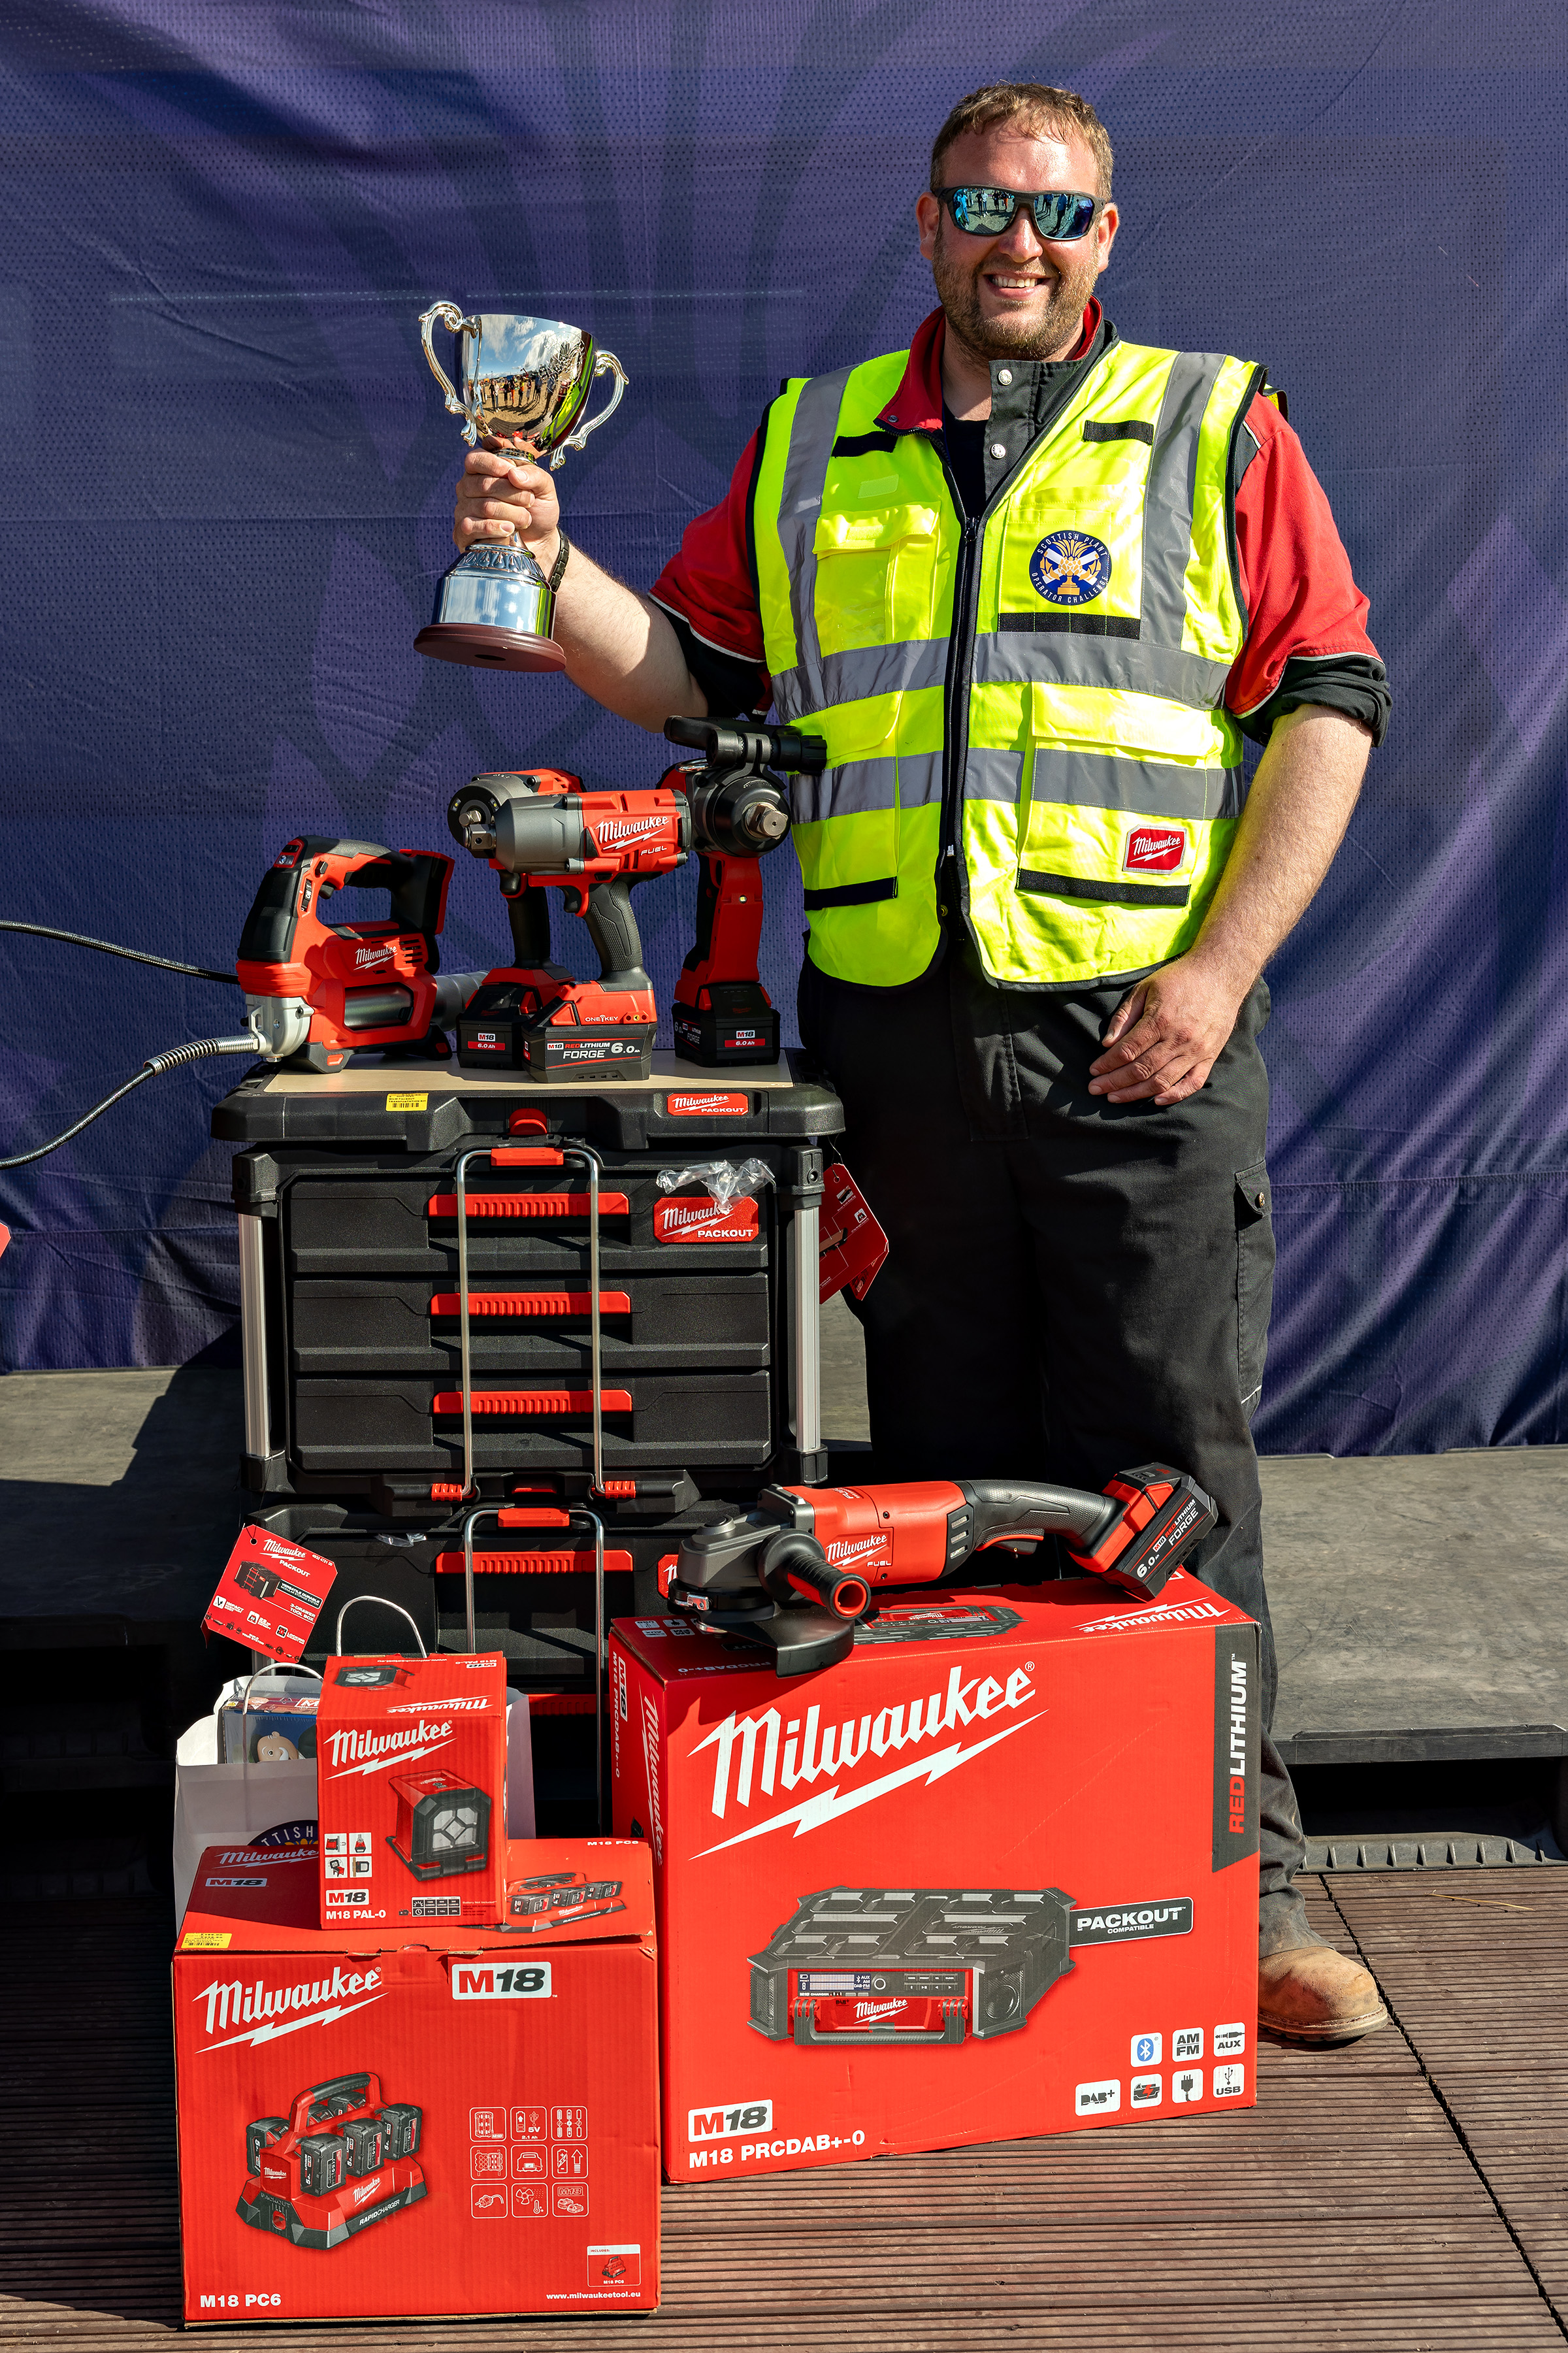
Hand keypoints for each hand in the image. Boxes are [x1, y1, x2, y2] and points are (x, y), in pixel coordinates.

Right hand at [452, 448, 559, 559]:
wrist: (538, 540)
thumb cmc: (536, 508)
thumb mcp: (543, 487)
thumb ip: (533, 474)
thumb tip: (513, 474)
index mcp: (483, 469)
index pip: (476, 459)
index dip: (494, 465)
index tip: (513, 473)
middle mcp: (468, 487)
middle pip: (483, 484)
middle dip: (512, 493)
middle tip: (529, 501)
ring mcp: (463, 509)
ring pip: (485, 507)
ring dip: (512, 514)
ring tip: (525, 518)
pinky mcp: (463, 532)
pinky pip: (474, 527)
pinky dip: (497, 528)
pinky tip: (509, 529)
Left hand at [1087, 952, 1247, 1104]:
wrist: (1220, 974)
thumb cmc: (1178, 979)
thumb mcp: (1144, 988)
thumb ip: (1124, 1016)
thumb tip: (1107, 1043)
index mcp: (1160, 1020)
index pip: (1127, 1051)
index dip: (1107, 1064)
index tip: (1093, 1071)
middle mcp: (1178, 1039)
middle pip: (1141, 1070)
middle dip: (1114, 1082)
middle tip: (1096, 1089)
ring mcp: (1196, 1050)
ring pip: (1162, 1081)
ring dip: (1136, 1093)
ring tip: (1116, 1098)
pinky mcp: (1210, 1056)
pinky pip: (1193, 1083)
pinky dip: (1174, 1096)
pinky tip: (1156, 1101)